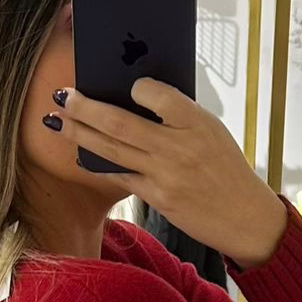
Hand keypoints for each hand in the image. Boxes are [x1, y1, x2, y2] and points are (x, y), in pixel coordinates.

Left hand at [47, 80, 288, 266]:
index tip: (124, 83)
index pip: (156, 93)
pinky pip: (120, 176)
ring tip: (57, 121)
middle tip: (62, 95)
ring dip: (79, 133)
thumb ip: (179, 116)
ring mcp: (166, 175)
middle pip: (120, 122)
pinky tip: (82, 154)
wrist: (245, 217)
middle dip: (85, 107)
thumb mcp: (212, 132)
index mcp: (197, 122)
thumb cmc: (226, 169)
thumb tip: (138, 96)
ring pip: (112, 149)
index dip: (135, 86)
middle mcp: (179, 147)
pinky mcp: (158, 198)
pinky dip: (99, 163)